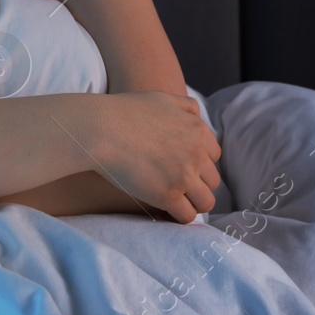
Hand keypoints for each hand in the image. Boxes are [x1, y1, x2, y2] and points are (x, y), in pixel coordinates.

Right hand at [90, 91, 221, 224]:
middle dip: (197, 183)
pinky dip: (178, 216)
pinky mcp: (167, 195)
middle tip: (177, 185)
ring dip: (193, 203)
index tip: (183, 167)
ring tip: (175, 201)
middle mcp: (196, 154)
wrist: (100, 128)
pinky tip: (165, 210)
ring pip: (205, 201)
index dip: (199, 162)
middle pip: (212, 180)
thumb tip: (197, 113)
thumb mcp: (160, 98)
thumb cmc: (124, 111)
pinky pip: (186, 216)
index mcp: (196, 130)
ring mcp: (183, 176)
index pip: (213, 155)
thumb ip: (184, 105)